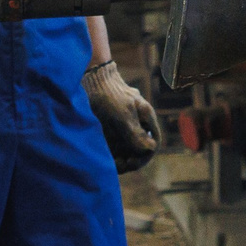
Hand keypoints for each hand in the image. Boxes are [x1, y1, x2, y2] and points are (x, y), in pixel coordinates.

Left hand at [82, 58, 160, 172]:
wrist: (91, 79)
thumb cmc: (109, 94)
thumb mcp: (123, 114)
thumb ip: (135, 132)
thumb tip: (151, 148)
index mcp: (146, 118)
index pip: (153, 143)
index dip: (145, 156)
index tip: (132, 163)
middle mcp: (138, 123)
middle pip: (141, 148)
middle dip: (132, 160)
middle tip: (120, 166)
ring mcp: (125, 124)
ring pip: (128, 148)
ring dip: (122, 158)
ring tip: (111, 164)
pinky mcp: (113, 126)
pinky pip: (116, 144)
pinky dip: (113, 153)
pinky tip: (105, 158)